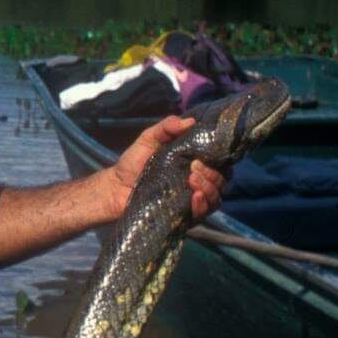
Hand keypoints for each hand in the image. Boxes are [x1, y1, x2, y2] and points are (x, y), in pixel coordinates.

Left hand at [103, 115, 225, 222]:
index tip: (211, 153)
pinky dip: (202, 206)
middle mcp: (198, 182)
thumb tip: (191, 121)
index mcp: (194, 163)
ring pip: (215, 197)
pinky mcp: (183, 215)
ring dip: (209, 188)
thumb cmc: (133, 161)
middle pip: (221, 180)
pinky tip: (195, 196)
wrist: (115, 188)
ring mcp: (192, 200)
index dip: (221, 158)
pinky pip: (202, 214)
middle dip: (213, 174)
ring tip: (192, 180)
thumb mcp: (149, 138)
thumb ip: (166, 127)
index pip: (219, 162)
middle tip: (195, 167)